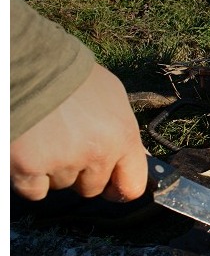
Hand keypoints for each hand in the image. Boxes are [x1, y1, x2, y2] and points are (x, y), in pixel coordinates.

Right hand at [10, 64, 147, 201]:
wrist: (31, 64)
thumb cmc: (71, 76)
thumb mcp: (113, 98)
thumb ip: (122, 133)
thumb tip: (135, 160)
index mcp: (122, 136)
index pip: (133, 186)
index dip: (120, 190)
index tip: (112, 188)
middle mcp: (97, 154)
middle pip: (92, 188)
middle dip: (82, 173)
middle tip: (67, 144)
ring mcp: (63, 162)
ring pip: (62, 186)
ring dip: (54, 171)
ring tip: (47, 138)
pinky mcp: (28, 167)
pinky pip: (34, 191)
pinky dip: (29, 178)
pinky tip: (29, 151)